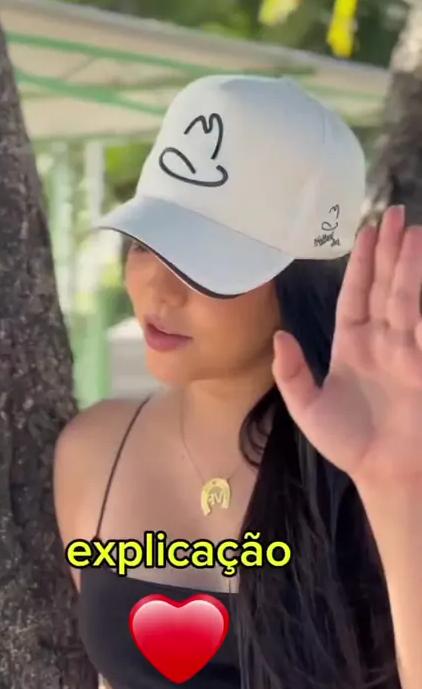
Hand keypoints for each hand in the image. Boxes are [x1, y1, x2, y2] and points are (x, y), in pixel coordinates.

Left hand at [273, 205, 421, 489]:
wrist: (387, 475)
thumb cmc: (349, 444)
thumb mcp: (308, 407)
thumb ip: (291, 372)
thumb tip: (280, 335)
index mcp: (352, 345)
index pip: (356, 294)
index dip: (361, 264)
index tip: (366, 233)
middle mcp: (381, 340)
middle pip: (384, 285)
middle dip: (389, 251)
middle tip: (394, 213)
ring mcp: (406, 348)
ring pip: (405, 296)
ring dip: (409, 263)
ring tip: (411, 230)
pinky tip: (421, 266)